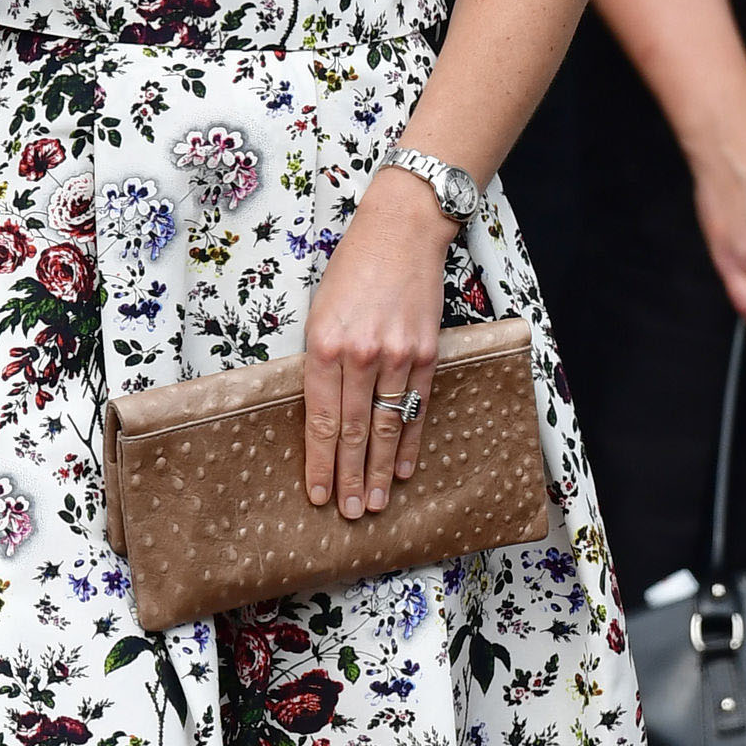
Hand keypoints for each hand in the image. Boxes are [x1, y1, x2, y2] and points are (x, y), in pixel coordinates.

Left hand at [304, 169, 451, 518]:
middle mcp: (361, 355)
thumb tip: (321, 414)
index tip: (317, 494)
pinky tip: (404, 469)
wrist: (401, 231)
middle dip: (349, 478)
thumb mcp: (319, 312)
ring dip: (380, 471)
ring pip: (387, 427)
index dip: (320, 462)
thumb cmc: (352, 269)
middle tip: (348, 514)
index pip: (323, 420)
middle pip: (354, 431)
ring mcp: (398, 356)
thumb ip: (320, 363)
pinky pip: (417, 408)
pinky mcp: (427, 353)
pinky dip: (410, 441)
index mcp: (324, 346)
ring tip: (374, 503)